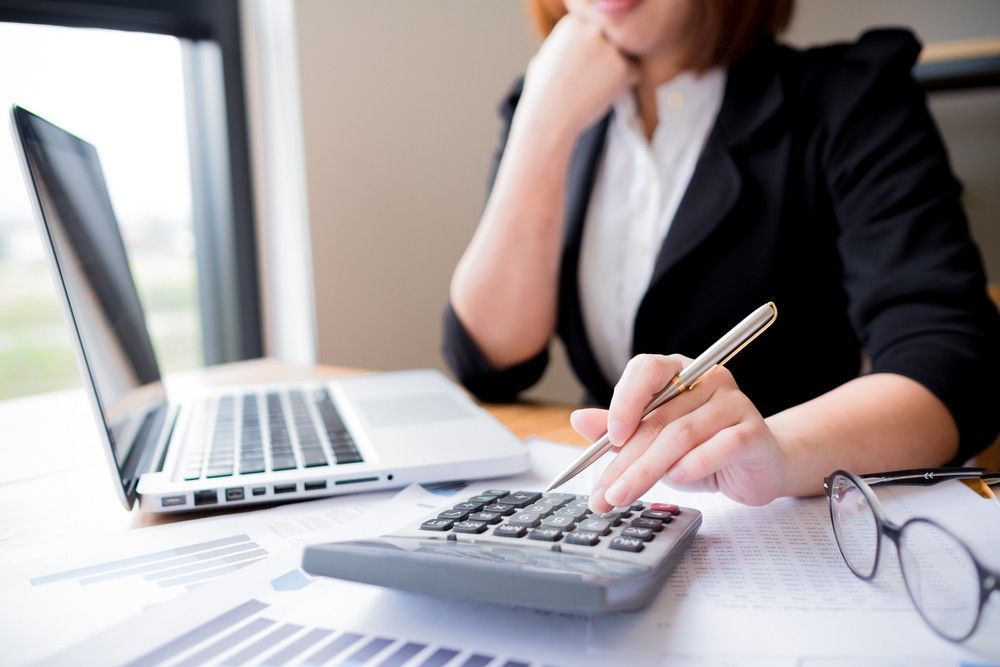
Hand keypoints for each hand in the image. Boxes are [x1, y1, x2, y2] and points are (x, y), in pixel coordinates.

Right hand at [517, 13, 638, 140]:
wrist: (548, 117)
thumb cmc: (543, 92)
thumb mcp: (548, 56)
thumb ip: (568, 44)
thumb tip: (577, 44)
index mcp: (575, 21)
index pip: (598, 28)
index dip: (593, 49)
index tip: (582, 66)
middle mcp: (593, 28)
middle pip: (614, 38)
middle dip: (607, 55)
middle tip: (592, 78)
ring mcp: (609, 47)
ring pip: (627, 55)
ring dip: (617, 69)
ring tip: (595, 87)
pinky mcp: (623, 68)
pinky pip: (635, 73)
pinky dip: (624, 85)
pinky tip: (602, 94)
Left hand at [571, 354, 790, 511]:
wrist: (757, 467)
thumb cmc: (701, 450)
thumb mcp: (653, 441)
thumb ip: (618, 429)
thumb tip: (578, 419)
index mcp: (678, 371)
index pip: (646, 369)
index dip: (624, 399)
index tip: (610, 436)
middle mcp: (707, 379)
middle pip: (658, 416)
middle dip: (624, 460)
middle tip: (602, 492)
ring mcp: (733, 403)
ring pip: (681, 435)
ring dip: (647, 470)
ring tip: (623, 495)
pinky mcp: (752, 432)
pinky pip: (719, 447)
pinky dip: (693, 465)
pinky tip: (675, 479)